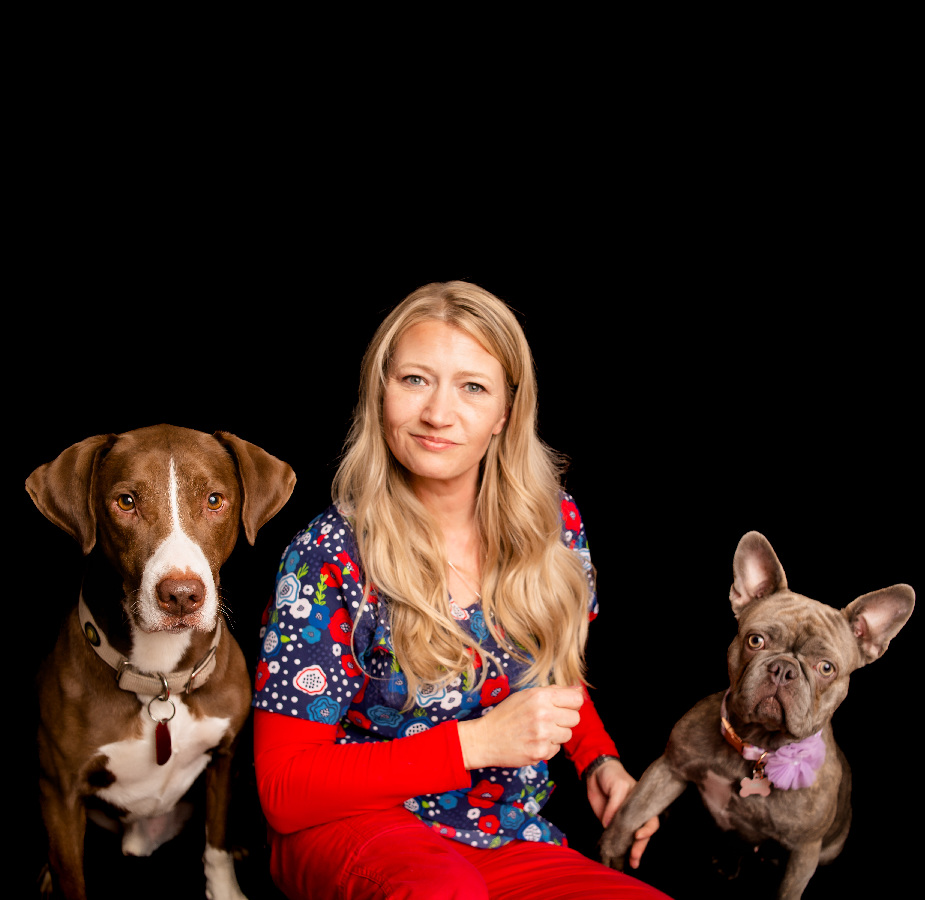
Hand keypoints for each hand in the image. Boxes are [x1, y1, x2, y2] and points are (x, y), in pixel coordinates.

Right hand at [457, 685, 582, 769]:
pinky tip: (533, 742)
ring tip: (538, 731)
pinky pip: (556, 749)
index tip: (564, 707)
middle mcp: (544, 714)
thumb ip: (553, 691)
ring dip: (556, 734)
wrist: (485, 738)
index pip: (576, 699)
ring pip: (567, 735)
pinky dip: (547, 747)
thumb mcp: (526, 695)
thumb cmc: (506, 714)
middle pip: (575, 718)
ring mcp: (543, 735)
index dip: (572, 704)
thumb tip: (578, 689)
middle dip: (564, 720)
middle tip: (548, 720)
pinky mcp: (540, 753)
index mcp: (540, 696)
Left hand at [587, 758, 658, 868]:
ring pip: (631, 838)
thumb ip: (615, 804)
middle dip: (640, 847)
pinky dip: (618, 847)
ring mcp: (623, 820)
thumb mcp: (617, 785)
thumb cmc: (612, 775)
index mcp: (642, 804)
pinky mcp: (611, 823)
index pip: (651, 820)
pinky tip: (618, 856)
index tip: (637, 836)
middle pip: (642, 833)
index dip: (647, 830)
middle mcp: (635, 814)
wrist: (596, 772)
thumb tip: (608, 824)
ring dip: (632, 851)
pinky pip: (616, 837)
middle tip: (634, 857)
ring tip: (632, 863)